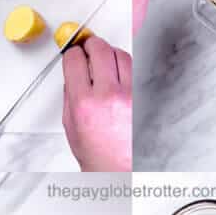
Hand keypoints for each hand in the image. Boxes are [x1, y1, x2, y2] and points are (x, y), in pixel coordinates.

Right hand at [62, 35, 131, 171]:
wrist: (120, 170)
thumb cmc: (97, 154)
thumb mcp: (70, 124)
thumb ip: (70, 94)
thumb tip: (73, 72)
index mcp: (85, 103)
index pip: (75, 58)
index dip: (73, 51)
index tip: (74, 52)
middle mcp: (109, 96)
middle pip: (100, 49)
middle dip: (91, 44)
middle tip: (88, 47)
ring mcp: (131, 96)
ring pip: (121, 54)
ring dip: (110, 53)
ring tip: (104, 60)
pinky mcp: (145, 98)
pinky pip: (135, 70)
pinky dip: (125, 68)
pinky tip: (119, 74)